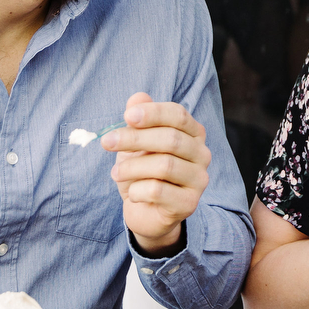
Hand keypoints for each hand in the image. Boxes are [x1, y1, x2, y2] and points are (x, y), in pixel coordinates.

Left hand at [103, 91, 211, 253]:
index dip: (152, 113)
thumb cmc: (142, 171)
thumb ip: (138, 118)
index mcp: (192, 133)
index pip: (178, 114)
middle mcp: (201, 154)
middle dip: (134, 138)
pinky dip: (137, 190)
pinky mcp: (189, 203)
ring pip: (164, 165)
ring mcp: (199, 180)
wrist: (145, 211)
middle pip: (171, 139)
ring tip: (115, 173)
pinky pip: (158, 191)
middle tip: (107, 142)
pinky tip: (131, 193)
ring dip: (132, 167)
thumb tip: (137, 97)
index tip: (126, 116)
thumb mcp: (135, 142)